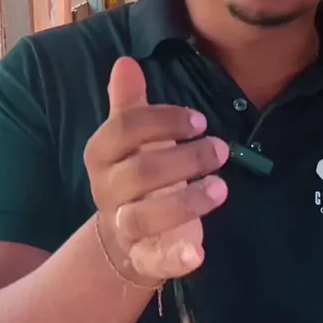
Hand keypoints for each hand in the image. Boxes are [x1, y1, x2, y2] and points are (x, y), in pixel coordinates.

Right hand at [85, 56, 228, 283]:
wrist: (123, 236)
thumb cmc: (136, 173)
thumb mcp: (132, 137)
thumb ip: (129, 103)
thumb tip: (125, 62)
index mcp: (101, 155)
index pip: (124, 130)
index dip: (163, 122)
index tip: (199, 120)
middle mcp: (106, 191)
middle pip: (139, 173)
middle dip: (184, 159)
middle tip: (221, 149)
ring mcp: (123, 226)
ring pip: (143, 217)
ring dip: (186, 202)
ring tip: (221, 187)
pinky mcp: (144, 257)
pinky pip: (155, 260)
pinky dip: (176, 258)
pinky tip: (199, 252)